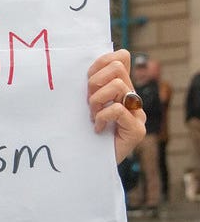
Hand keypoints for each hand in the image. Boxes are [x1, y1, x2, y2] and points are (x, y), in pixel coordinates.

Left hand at [87, 49, 145, 163]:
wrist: (89, 162)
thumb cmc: (83, 132)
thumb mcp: (83, 104)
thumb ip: (88, 86)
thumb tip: (85, 67)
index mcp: (121, 88)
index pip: (121, 58)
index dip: (101, 62)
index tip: (87, 79)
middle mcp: (132, 98)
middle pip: (117, 69)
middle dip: (95, 82)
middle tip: (87, 102)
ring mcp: (137, 114)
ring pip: (118, 86)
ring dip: (97, 100)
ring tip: (92, 115)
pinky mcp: (137, 130)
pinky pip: (118, 110)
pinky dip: (102, 117)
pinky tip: (97, 128)